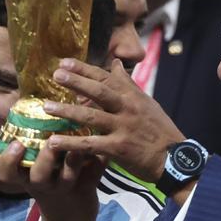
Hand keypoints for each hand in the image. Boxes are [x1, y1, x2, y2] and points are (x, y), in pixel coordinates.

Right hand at [0, 139, 103, 220]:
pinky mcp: (86, 189)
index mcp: (27, 178)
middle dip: (45, 159)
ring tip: (78, 144)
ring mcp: (65, 188)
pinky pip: (94, 173)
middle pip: (39, 175)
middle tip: (51, 142)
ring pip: (68, 176)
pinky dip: (99, 160)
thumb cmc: (48, 184)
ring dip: (73, 160)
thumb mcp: (35, 173)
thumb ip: (33, 148)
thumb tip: (30, 108)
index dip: (9, 160)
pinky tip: (103, 147)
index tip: (16, 143)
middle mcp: (43, 184)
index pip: (8, 173)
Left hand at [43, 58, 185, 181]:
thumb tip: (116, 62)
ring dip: (67, 111)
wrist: (173, 158)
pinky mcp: (118, 149)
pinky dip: (71, 143)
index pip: (106, 78)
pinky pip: (90, 145)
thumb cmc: (158, 129)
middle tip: (56, 75)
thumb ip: (127, 83)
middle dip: (76, 82)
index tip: (65, 62)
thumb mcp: (146, 102)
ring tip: (46, 107)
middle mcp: (127, 109)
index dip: (85, 70)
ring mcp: (122, 128)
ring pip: (91, 117)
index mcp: (132, 96)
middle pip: (99, 92)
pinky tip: (53, 142)